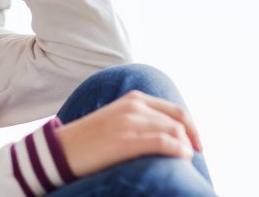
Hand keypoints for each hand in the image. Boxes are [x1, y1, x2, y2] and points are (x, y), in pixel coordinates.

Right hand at [54, 90, 203, 177]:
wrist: (63, 149)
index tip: (196, 144)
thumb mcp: (116, 118)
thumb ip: (138, 119)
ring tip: (184, 159)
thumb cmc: (90, 139)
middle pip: (178, 121)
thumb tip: (164, 133)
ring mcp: (130, 122)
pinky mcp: (127, 140)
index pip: (174, 110)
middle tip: (192, 155)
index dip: (191, 127)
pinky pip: (164, 142)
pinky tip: (181, 158)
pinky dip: (179, 150)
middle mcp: (134, 106)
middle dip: (191, 139)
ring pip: (174, 131)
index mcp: (132, 99)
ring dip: (186, 147)